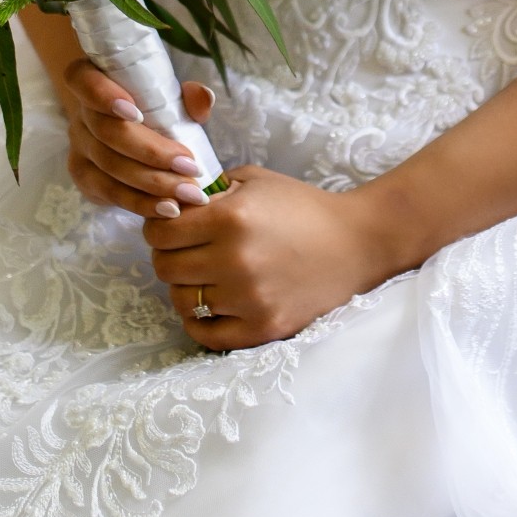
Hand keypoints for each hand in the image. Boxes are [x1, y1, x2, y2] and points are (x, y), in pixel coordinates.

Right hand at [64, 56, 216, 220]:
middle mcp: (81, 115)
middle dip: (152, 153)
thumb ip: (187, 96)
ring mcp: (79, 149)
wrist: (126, 131)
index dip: (104, 96)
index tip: (135, 112)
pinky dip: (142, 203)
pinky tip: (169, 209)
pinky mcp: (85, 178)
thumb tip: (203, 98)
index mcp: (92, 81)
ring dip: (153, 183)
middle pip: (107, 133)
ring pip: (110, 168)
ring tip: (189, 193)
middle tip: (190, 167)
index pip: (85, 82)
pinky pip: (112, 194)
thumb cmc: (152, 106)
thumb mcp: (170, 95)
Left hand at [142, 167, 388, 349]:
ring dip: (186, 288)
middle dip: (168, 256)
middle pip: (166, 268)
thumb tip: (172, 202)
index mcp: (231, 218)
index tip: (171, 226)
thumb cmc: (304, 207)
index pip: (161, 232)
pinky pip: (206, 335)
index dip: (159, 227)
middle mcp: (235, 260)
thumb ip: (211, 190)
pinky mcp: (262, 328)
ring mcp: (248, 299)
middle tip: (185, 251)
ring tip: (203, 276)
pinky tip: (211, 304)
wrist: (356, 243)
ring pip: (182, 302)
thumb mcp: (256, 181)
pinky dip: (200, 322)